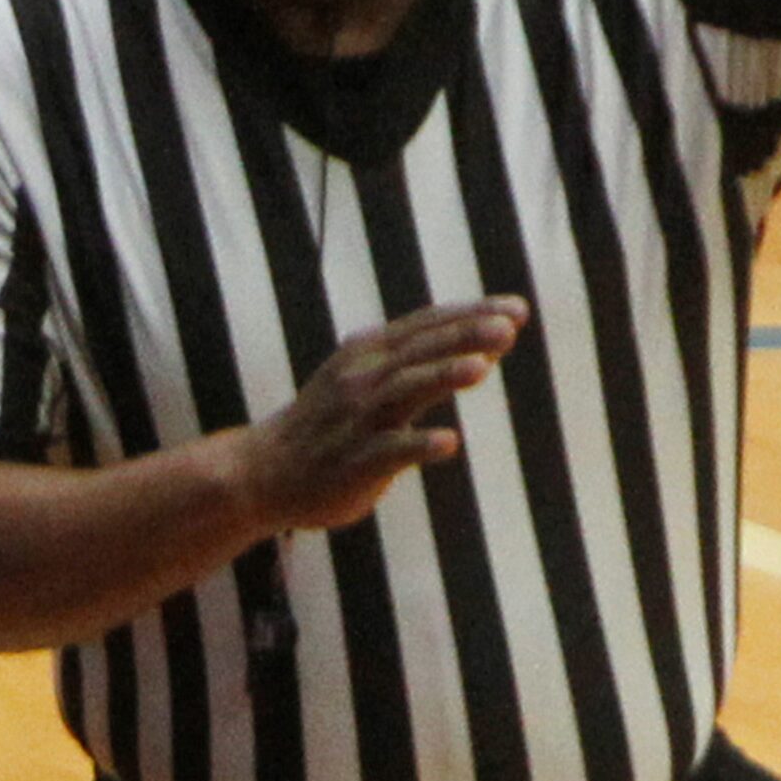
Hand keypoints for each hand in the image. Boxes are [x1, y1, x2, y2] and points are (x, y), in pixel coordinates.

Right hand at [235, 298, 525, 532]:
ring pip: (404, 391)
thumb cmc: (327, 425)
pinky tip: (449, 443)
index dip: (470, 315)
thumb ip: (414, 362)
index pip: (426, 326)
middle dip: (465, 335)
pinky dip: (418, 444)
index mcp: (366, 355)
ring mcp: (357, 421)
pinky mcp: (354, 463)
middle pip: (419, 351)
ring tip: (482, 367)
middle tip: (510, 326)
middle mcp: (362, 380)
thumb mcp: (363, 378)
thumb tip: (480, 346)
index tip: (516, 309)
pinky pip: (389, 452)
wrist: (264, 472)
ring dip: (442, 375)